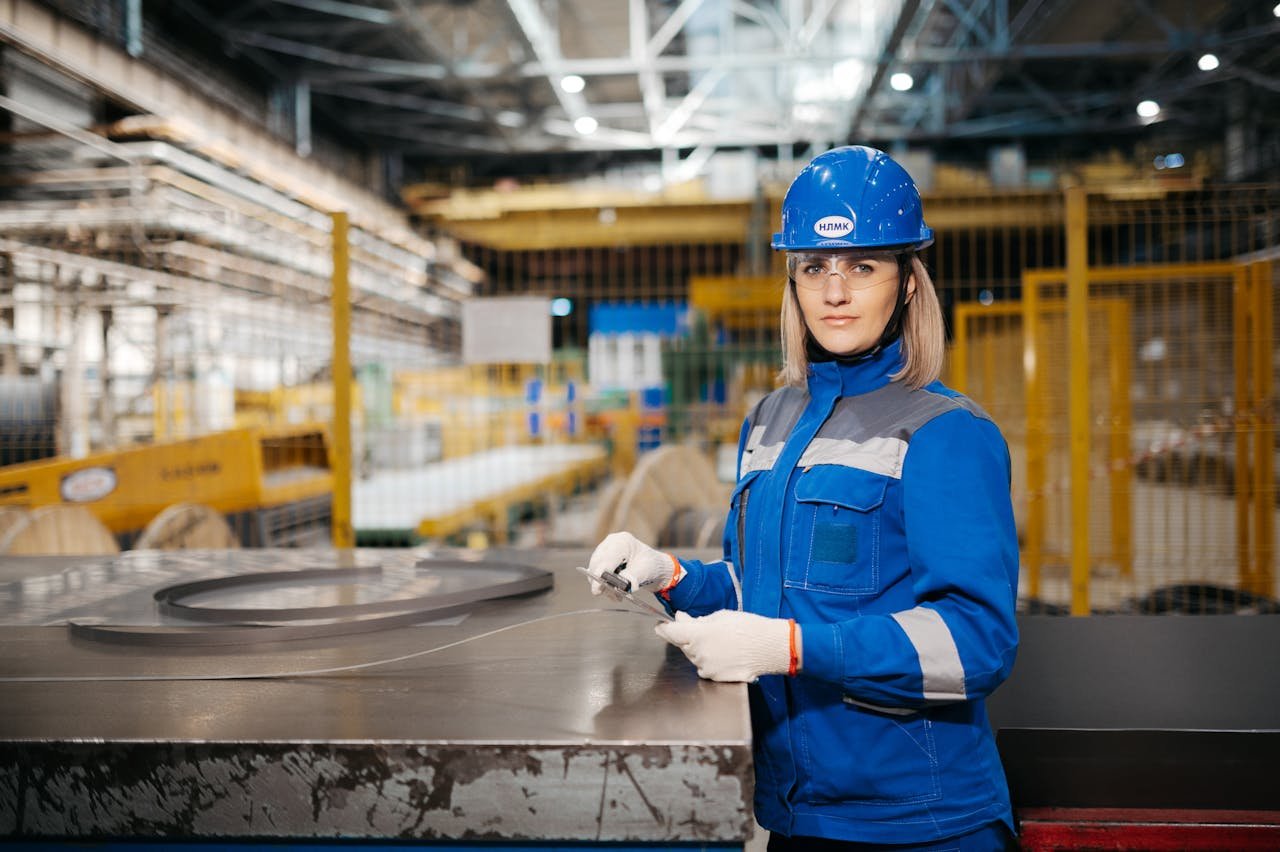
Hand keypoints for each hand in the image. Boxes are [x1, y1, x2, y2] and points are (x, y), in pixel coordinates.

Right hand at [585, 531, 679, 599]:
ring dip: (605, 587)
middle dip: (603, 583)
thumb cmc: (651, 566)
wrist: (652, 566)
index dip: (600, 575)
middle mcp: (610, 543)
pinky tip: (615, 592)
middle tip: (616, 597)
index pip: (606, 559)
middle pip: (597, 565)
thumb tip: (618, 585)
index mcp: (622, 541)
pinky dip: (604, 585)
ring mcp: (605, 550)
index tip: (597, 590)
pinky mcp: (602, 560)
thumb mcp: (644, 571)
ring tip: (618, 596)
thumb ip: (631, 577)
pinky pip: (596, 574)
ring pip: (595, 571)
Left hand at [655, 610, 797, 682]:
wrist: (769, 648)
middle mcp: (699, 654)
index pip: (672, 632)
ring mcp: (707, 668)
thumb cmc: (748, 627)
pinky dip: (708, 660)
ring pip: (693, 656)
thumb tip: (681, 619)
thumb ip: (696, 620)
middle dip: (686, 636)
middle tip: (699, 627)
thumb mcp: (720, 616)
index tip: (660, 626)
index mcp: (698, 635)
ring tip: (719, 640)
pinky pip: (704, 667)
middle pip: (682, 645)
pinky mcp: (715, 678)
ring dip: (698, 648)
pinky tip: (723, 653)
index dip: (664, 628)